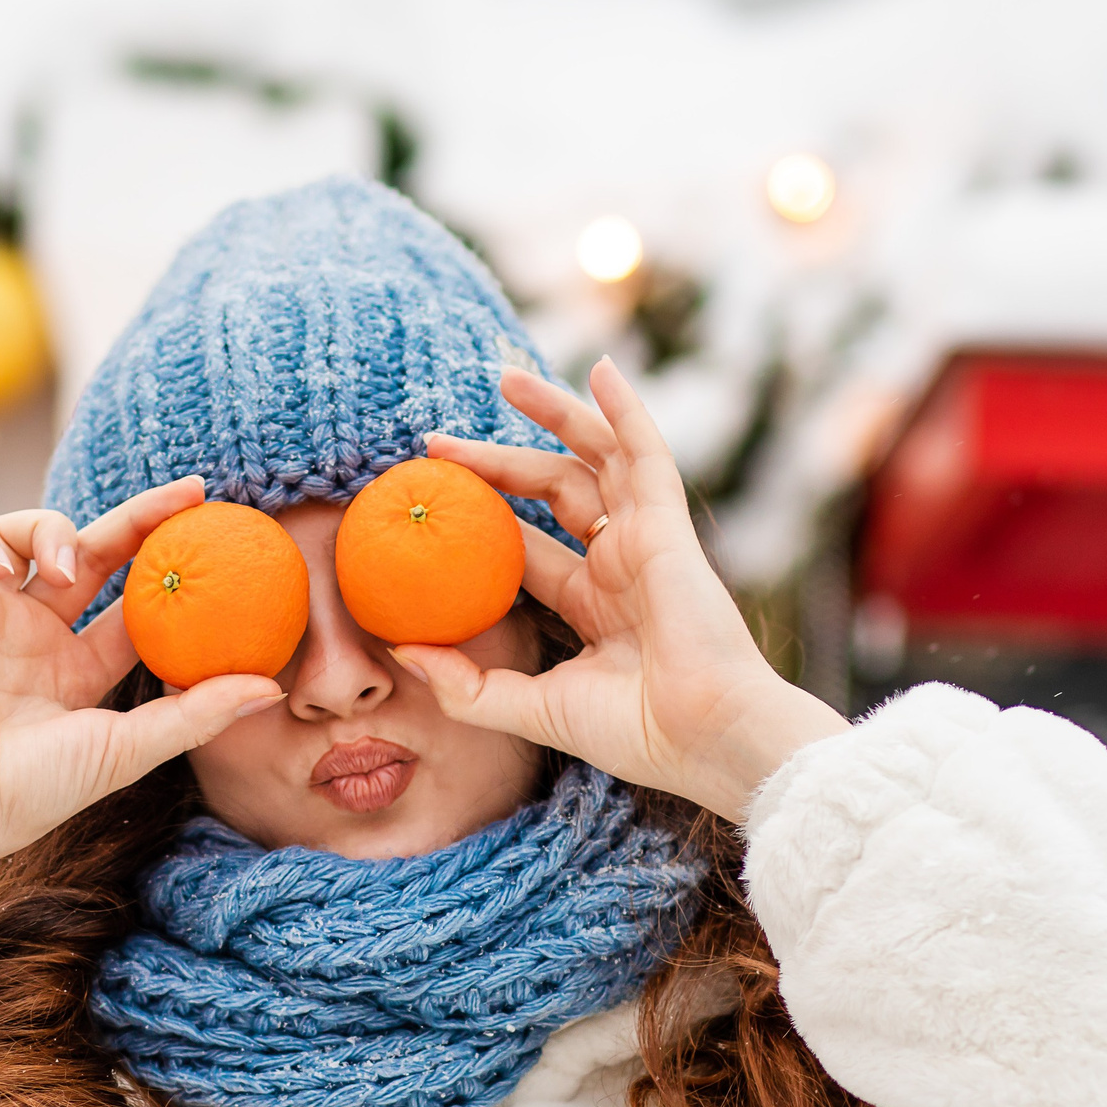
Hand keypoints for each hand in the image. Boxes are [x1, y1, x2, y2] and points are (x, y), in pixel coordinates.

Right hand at [0, 479, 282, 905]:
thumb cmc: (35, 789)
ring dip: (50, 530)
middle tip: (190, 493)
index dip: (168, 569)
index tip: (215, 536)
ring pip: (22, 533)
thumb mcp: (128, 748)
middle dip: (139, 518)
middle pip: (91, 553)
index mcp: (75, 672)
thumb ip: (197, 713)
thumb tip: (272, 687)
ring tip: (66, 571)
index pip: (132, 605)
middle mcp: (33, 637)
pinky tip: (1, 569)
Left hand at [394, 359, 845, 822]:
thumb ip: (469, 688)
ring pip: (594, 458)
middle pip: (550, 492)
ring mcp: (644, 539)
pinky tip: (600, 370)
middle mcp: (618, 564)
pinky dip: (625, 410)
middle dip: (495, 462)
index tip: (427, 500)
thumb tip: (401, 654)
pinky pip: (645, 452)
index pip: (526, 547)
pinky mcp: (667, 525)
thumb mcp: (534, 710)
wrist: (705, 735)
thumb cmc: (635, 733)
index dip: (481, 520)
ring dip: (554, 414)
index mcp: (593, 604)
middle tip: (435, 443)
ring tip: (504, 379)